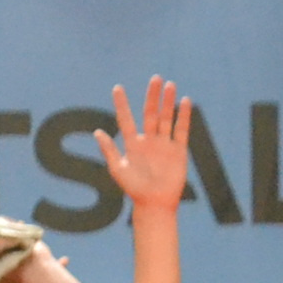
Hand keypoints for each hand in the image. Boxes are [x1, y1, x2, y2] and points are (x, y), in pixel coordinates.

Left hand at [95, 76, 194, 213]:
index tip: (117, 88)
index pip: (126, 119)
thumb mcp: (119, 170)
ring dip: (168, 102)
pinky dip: (184, 116)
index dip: (122, 104)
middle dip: (153, 96)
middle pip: (150, 113)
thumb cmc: (134, 189)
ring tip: (170, 85)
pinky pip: (181, 130)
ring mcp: (164, 144)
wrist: (155, 203)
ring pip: (166, 118)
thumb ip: (109, 151)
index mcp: (132, 144)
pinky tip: (185, 101)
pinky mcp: (178, 150)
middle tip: (155, 79)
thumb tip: (97, 132)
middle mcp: (148, 141)